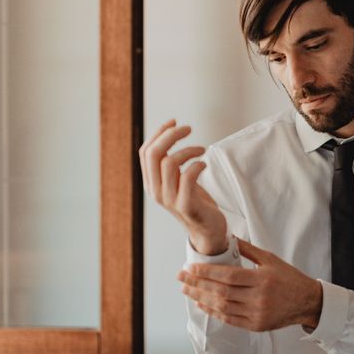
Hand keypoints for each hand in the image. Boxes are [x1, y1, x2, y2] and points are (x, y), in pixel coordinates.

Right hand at [139, 119, 227, 254]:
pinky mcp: (186, 205)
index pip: (145, 152)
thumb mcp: (177, 180)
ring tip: (202, 149)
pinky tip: (204, 164)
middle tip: (188, 128)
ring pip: (169, 162)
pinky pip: (187, 177)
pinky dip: (197, 165)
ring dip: (188, 150)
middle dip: (171, 135)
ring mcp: (169, 199)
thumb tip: (169, 133)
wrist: (208, 230)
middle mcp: (155, 191)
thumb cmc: (195, 201)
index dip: (158, 133)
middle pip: (154, 154)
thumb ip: (169, 163)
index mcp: (151, 183)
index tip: (174, 122)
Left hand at [178, 238, 322, 330]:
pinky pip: (230, 320)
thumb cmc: (289, 278)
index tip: (190, 268)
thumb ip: (248, 250)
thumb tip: (228, 238)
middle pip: (221, 292)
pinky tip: (202, 304)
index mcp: (262, 279)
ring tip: (187, 290)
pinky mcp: (256, 326)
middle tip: (181, 278)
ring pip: (223, 307)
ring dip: (202, 298)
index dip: (207, 273)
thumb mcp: (270, 259)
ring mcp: (257, 314)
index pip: (228, 276)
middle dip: (198, 284)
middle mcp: (258, 298)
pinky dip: (214, 312)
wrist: (307, 302)